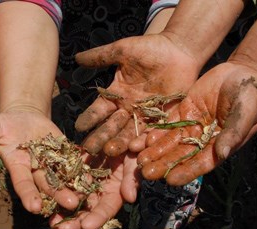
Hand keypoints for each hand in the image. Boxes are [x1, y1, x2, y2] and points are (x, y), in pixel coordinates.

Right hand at [0, 111, 80, 213]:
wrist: (23, 116)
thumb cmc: (4, 124)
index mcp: (17, 167)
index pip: (23, 184)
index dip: (29, 195)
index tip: (35, 208)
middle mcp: (35, 170)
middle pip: (47, 186)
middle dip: (58, 196)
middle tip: (70, 205)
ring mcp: (51, 164)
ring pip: (63, 179)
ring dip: (74, 189)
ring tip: (86, 198)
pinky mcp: (65, 155)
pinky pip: (76, 165)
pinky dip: (84, 173)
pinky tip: (95, 181)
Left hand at [51, 152, 140, 228]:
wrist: (121, 126)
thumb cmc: (132, 144)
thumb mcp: (134, 160)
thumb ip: (131, 178)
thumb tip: (129, 198)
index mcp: (115, 192)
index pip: (106, 209)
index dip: (97, 218)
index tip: (86, 226)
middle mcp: (99, 190)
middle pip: (86, 211)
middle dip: (75, 222)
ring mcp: (85, 181)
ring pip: (72, 200)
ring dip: (61, 211)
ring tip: (51, 221)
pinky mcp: (74, 169)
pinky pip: (63, 182)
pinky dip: (55, 191)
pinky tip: (43, 199)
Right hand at [74, 34, 198, 156]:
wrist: (180, 50)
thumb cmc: (150, 48)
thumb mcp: (122, 51)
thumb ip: (100, 56)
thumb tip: (76, 58)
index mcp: (116, 95)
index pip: (99, 110)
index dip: (89, 118)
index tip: (79, 127)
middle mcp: (128, 109)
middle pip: (111, 126)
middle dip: (100, 137)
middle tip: (89, 149)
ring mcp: (146, 116)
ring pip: (129, 133)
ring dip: (119, 143)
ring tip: (109, 151)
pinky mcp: (164, 119)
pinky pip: (153, 132)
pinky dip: (144, 140)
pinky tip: (135, 148)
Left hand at [136, 62, 256, 184]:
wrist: (243, 71)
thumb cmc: (251, 94)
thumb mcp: (246, 112)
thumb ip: (234, 133)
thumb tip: (222, 154)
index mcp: (220, 145)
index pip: (201, 163)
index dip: (186, 172)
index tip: (170, 181)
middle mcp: (203, 140)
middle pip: (180, 156)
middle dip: (163, 165)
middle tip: (145, 173)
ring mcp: (191, 126)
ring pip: (170, 143)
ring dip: (154, 152)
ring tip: (138, 159)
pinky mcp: (183, 112)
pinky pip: (166, 125)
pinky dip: (154, 134)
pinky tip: (140, 141)